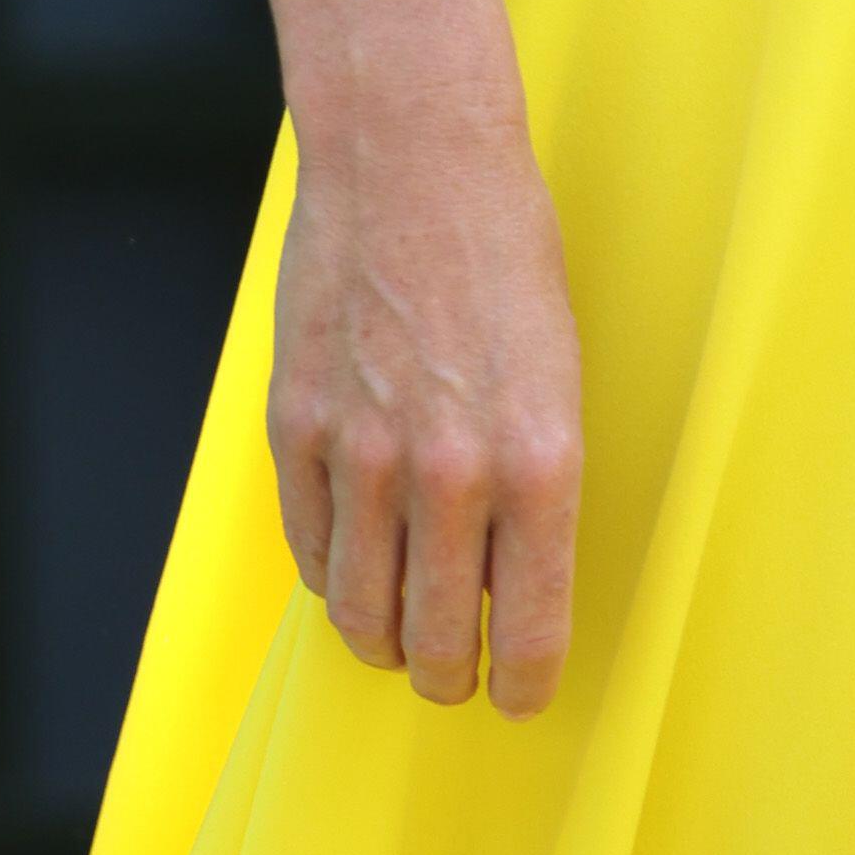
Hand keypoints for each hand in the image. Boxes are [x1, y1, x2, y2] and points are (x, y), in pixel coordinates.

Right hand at [266, 37, 583, 714]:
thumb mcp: (559, 374)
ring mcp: (363, 452)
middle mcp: (451, 470)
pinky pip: (309, 549)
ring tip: (402, 633)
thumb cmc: (505, 255)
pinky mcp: (295, 426)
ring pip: (360, 613)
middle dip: (451, 677)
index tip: (522, 696)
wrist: (414, 158)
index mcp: (540, 459)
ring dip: (384, 641)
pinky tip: (355, 564)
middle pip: (437, 643)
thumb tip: (512, 584)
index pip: (533, 630)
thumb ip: (535, 485)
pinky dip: (331, 575)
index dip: (528, 684)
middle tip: (457, 673)